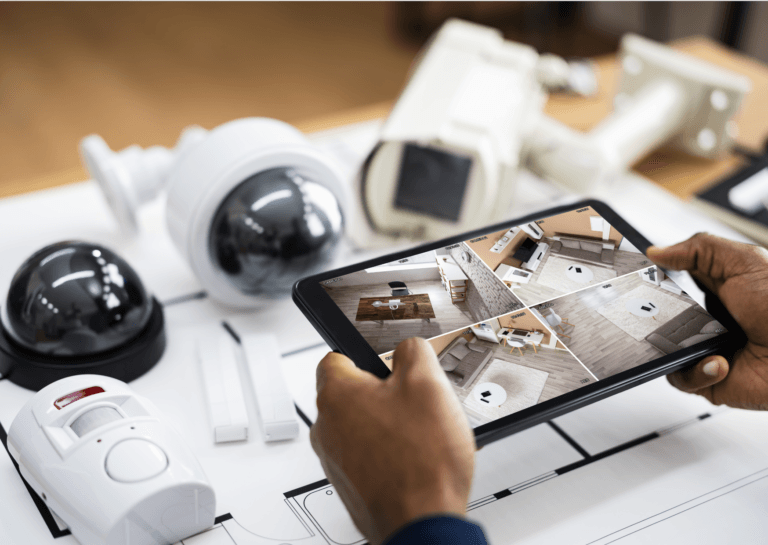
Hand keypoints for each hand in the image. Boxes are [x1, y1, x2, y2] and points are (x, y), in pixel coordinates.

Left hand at [310, 337, 475, 544]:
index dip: (365, 353)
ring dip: (389, 424)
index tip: (383, 358)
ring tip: (420, 435)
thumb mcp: (428, 383)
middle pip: (353, 393)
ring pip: (362, 425)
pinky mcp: (350, 484)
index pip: (336, 355)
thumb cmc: (420, 463)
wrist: (422, 523)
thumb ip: (413, 352)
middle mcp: (327, 428)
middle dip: (385, 393)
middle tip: (415, 401)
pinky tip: (416, 459)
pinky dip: (389, 453)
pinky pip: (368, 455)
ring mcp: (335, 460)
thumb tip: (407, 348)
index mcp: (336, 395)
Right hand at [647, 233, 767, 408]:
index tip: (643, 279)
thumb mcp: (745, 262)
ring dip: (678, 348)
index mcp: (715, 290)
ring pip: (663, 350)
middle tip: (666, 314)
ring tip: (703, 343)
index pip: (670, 282)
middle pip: (659, 316)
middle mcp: (707, 320)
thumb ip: (699, 248)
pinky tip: (719, 363)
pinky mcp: (708, 378)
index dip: (653, 281)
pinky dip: (696, 372)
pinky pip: (681, 378)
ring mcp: (705, 349)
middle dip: (655, 316)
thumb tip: (658, 251)